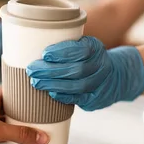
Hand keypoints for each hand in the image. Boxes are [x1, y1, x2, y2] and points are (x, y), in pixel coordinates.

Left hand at [0, 88, 48, 143]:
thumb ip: (18, 134)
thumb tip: (41, 137)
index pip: (11, 92)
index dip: (26, 94)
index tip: (42, 97)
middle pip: (12, 109)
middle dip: (27, 114)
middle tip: (47, 117)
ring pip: (8, 124)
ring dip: (21, 128)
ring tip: (40, 130)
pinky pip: (2, 137)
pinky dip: (13, 140)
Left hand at [27, 36, 143, 110]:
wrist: (115, 77)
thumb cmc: (87, 59)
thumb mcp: (81, 46)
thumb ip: (62, 46)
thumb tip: (28, 44)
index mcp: (95, 48)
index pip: (81, 49)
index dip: (62, 52)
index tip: (45, 54)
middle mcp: (100, 65)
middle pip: (76, 69)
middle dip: (51, 70)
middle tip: (32, 69)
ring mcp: (100, 83)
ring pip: (77, 85)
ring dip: (53, 84)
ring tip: (36, 82)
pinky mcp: (95, 99)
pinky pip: (79, 99)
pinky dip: (64, 96)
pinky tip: (51, 93)